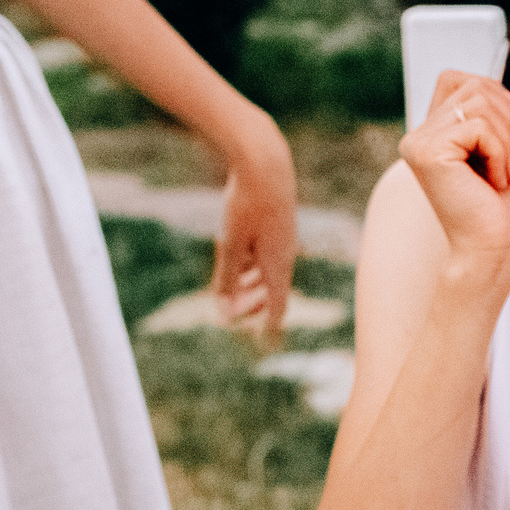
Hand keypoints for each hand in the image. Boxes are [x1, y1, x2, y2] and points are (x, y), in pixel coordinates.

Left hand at [212, 115, 298, 347]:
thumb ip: (226, 280)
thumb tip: (224, 312)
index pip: (278, 308)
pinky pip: (268, 256)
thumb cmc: (246, 204)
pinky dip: (253, 267)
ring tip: (231, 293)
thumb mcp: (230, 245)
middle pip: (274, 293)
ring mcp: (284, 241)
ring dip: (251, 287)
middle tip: (232, 318)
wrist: (266, 163)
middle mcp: (286, 256)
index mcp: (278, 265)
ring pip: (269, 274)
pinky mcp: (279, 227)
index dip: (271, 330)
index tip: (265, 347)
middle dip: (253, 308)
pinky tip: (238, 263)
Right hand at [399, 72, 509, 264]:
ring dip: (509, 138)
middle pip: (474, 88)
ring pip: (479, 104)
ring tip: (509, 172)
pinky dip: (501, 152)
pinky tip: (498, 181)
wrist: (490, 249)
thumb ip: (485, 117)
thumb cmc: (497, 208)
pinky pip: (479, 127)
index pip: (455, 79)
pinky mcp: (429, 153)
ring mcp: (419, 144)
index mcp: (429, 134)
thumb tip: (495, 86)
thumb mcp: (494, 150)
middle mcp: (417, 136)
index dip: (492, 87)